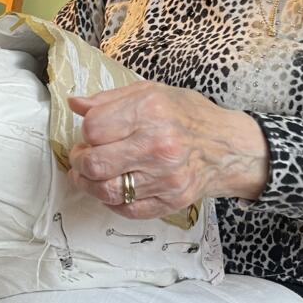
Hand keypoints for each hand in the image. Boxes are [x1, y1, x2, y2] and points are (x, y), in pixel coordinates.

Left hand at [66, 82, 269, 218]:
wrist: (227, 147)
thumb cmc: (187, 115)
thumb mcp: (151, 92)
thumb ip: (109, 99)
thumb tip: (74, 104)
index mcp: (150, 111)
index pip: (94, 128)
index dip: (85, 132)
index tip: (90, 133)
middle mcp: (158, 145)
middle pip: (95, 163)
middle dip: (79, 161)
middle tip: (82, 156)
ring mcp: (165, 177)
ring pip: (106, 191)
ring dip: (89, 184)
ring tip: (90, 175)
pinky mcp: (171, 201)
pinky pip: (126, 209)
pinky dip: (112, 201)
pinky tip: (114, 187)